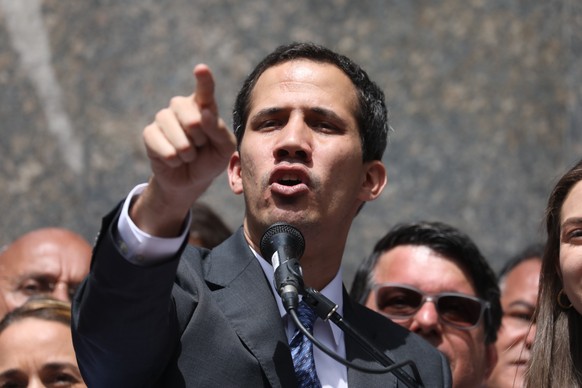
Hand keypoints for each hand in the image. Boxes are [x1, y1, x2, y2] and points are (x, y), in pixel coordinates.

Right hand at [132, 65, 235, 235]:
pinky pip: (161, 145)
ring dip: (186, 152)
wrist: (191, 180)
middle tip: (201, 146)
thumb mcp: (224, 148)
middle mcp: (182, 107)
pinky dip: (172, 159)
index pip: (204, 90)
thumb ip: (219, 130)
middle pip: (192, 117)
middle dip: (200, 139)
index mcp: (203, 106)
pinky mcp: (150, 133)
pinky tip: (174, 160)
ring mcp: (164, 118)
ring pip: (176, 133)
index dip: (203, 80)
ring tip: (188, 155)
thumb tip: (205, 113)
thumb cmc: (210, 160)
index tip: (201, 69)